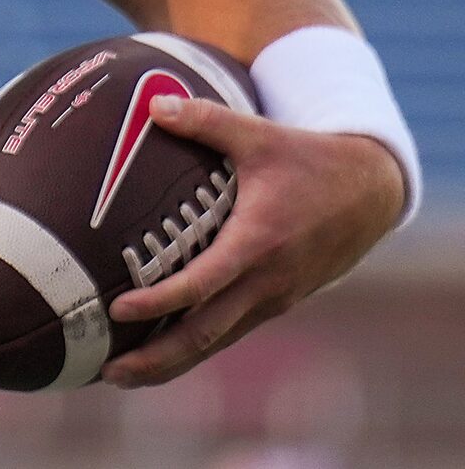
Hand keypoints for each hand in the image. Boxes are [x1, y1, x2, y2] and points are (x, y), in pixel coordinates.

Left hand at [100, 92, 406, 386]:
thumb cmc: (308, 160)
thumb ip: (205, 120)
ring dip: (172, 362)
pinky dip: (195, 347)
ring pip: (218, 342)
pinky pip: (230, 332)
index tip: (118, 310)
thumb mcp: (258, 135)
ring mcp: (274, 297)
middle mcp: (267, 281)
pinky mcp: (276, 301)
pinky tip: (159, 352)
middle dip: (158, 358)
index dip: (159, 300)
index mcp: (259, 243)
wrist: (370, 192)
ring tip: (120, 374)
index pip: (202, 284)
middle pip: (206, 334)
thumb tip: (151, 103)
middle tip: (106, 370)